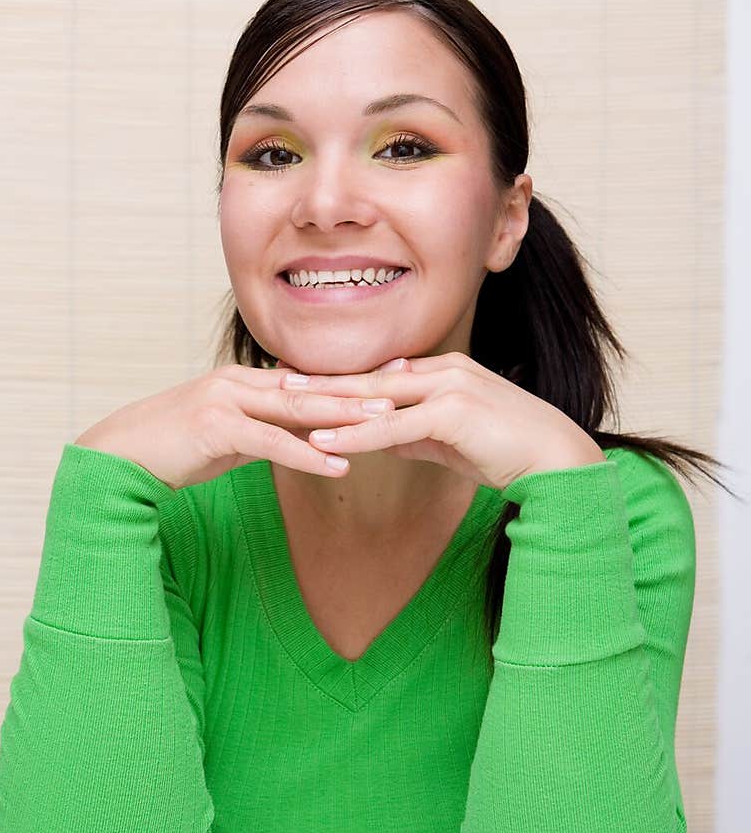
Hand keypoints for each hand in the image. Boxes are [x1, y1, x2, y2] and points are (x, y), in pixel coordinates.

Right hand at [72, 363, 398, 490]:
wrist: (118, 461)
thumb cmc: (170, 452)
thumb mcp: (224, 440)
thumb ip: (260, 434)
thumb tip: (297, 440)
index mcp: (242, 382)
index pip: (306, 380)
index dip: (350, 380)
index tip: (393, 377)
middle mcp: (237, 383)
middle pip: (310, 387)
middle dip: (360, 389)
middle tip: (407, 388)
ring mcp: (224, 401)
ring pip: (296, 409)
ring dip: (343, 417)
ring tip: (385, 422)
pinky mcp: (215, 428)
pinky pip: (271, 443)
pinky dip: (307, 454)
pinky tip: (338, 465)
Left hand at [274, 353, 604, 491]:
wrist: (556, 462)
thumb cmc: (510, 453)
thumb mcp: (454, 440)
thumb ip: (419, 434)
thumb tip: (386, 437)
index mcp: (446, 371)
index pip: (382, 373)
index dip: (341, 377)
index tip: (302, 378)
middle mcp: (444, 370)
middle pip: (370, 376)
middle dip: (322, 379)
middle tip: (276, 378)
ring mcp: (448, 388)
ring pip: (375, 397)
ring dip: (328, 403)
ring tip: (284, 404)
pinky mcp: (450, 414)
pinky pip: (391, 426)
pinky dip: (354, 433)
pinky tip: (323, 439)